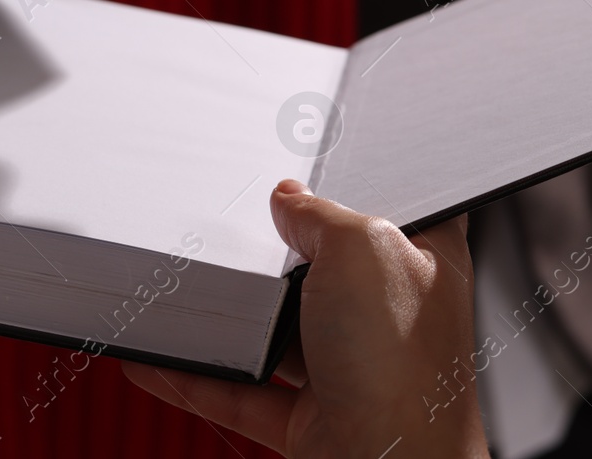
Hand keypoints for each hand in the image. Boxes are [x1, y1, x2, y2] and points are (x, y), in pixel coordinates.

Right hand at [124, 180, 487, 458]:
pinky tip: (166, 358)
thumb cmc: (407, 369)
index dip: (352, 186)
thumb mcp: (364, 248)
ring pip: (279, 332)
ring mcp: (352, 369)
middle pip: (323, 269)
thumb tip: (290, 201)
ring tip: (190, 291)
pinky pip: (245, 390)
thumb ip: (322, 215)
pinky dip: (202, 377)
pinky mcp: (313, 418)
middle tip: (237, 235)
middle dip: (278, 258)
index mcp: (425, 259)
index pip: (392, 206)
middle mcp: (391, 315)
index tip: (306, 172)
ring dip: (234, 320)